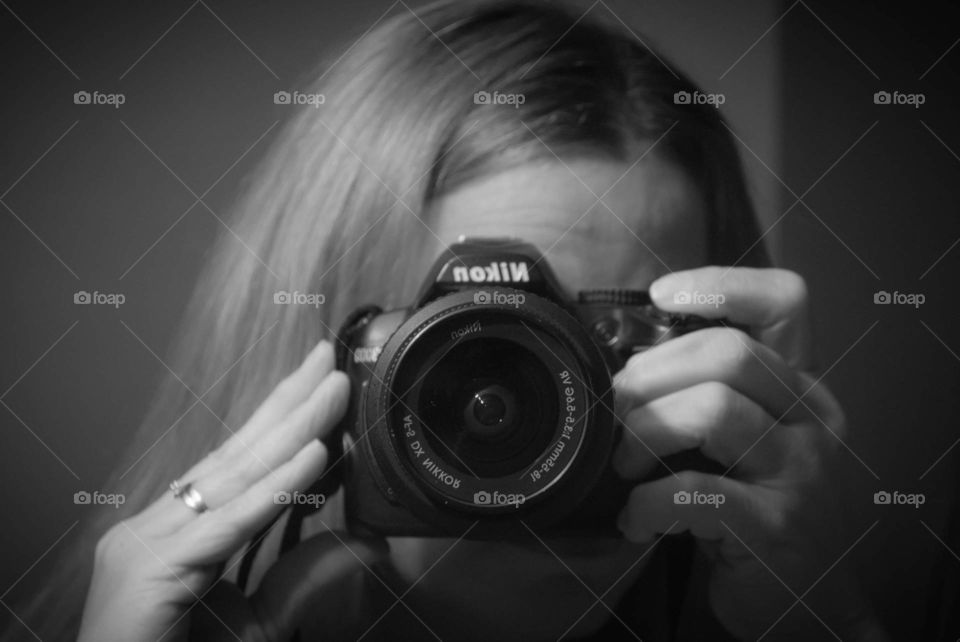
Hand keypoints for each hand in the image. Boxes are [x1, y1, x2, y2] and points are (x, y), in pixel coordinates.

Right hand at [78, 340, 386, 641]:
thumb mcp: (258, 616)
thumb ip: (302, 575)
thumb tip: (366, 543)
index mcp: (175, 531)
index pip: (237, 464)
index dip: (280, 421)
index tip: (319, 385)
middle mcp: (157, 526)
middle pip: (236, 454)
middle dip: (289, 403)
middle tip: (328, 360)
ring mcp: (147, 542)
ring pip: (237, 476)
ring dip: (294, 429)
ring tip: (334, 389)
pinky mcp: (152, 569)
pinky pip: (230, 523)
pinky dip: (276, 488)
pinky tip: (313, 455)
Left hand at [613, 267, 886, 640]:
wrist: (810, 599)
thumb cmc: (758, 507)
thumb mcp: (747, 440)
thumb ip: (710, 394)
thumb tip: (622, 366)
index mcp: (801, 386)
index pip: (785, 301)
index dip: (720, 284)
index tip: (660, 298)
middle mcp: (812, 418)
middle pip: (726, 353)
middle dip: (648, 376)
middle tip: (617, 415)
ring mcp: (801, 471)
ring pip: (712, 409)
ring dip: (644, 433)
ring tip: (624, 465)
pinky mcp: (776, 526)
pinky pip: (695, 491)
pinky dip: (647, 503)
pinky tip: (637, 520)